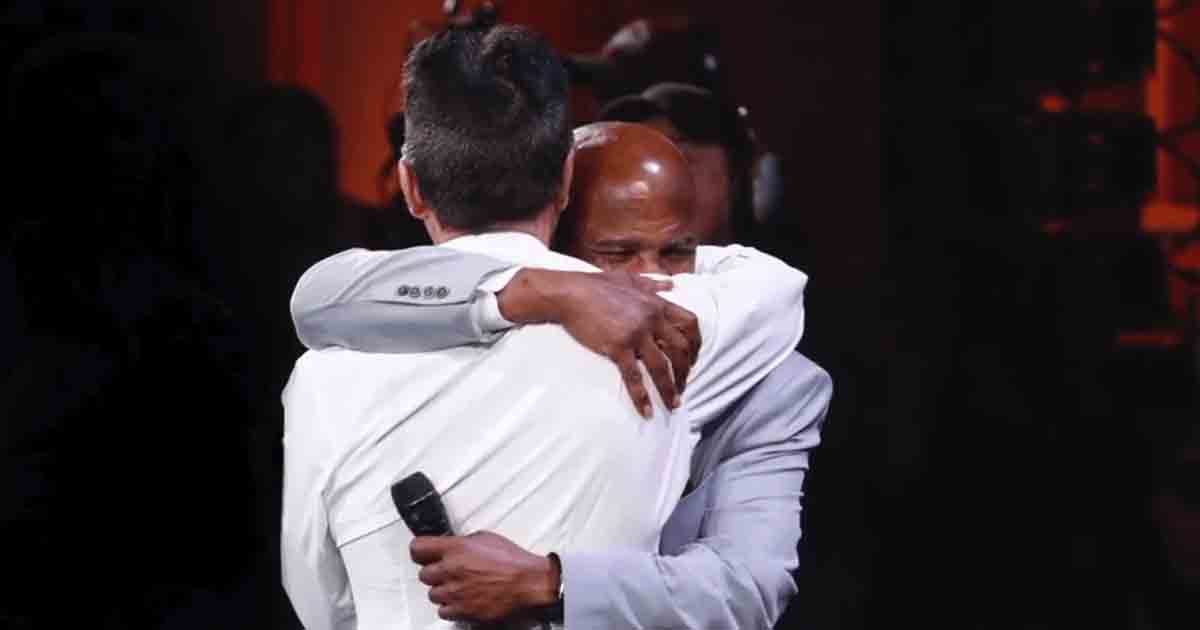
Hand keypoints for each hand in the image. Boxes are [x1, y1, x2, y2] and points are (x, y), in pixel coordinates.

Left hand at [410, 531, 558, 622]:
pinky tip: (462, 600)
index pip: (417, 548)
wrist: (529, 583)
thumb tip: (452, 545)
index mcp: (455, 549)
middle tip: (447, 571)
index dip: (420, 551)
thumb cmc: (513, 561)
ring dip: (443, 591)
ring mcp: (455, 592)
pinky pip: (444, 611)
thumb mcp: (486, 538)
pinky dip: (451, 607)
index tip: (423, 554)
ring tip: (459, 586)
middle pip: (423, 574)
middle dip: (434, 572)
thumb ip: (462, 542)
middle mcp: (451, 570)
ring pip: (433, 594)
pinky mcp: (462, 610)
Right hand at [497, 269, 700, 416]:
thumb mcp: (630, 278)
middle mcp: (651, 319)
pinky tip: (645, 411)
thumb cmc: (597, 285)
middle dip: (686, 370)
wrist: (570, 293)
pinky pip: (634, 377)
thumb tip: (671, 284)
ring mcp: (635, 334)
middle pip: (681, 349)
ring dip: (670, 388)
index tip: (693, 357)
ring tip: (673, 404)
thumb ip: (653, 283)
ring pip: (662, 367)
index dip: (696, 343)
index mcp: (656, 304)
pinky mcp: (618, 347)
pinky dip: (641, 397)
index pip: (690, 323)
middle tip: (684, 385)